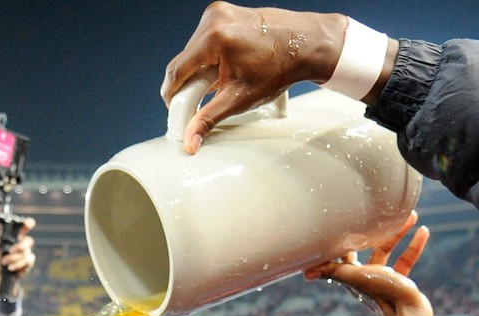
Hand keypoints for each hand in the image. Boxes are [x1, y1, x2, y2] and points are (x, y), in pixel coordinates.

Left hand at [0, 218, 36, 295]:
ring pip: (26, 253)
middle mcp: (23, 243)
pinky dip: (17, 265)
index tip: (28, 224)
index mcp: (16, 236)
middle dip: (19, 247)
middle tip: (9, 251)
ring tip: (5, 262)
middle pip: (29, 241)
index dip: (28, 224)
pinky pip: (27, 261)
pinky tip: (11, 267)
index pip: (25, 227)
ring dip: (13, 259)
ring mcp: (27, 253)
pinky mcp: (29, 262)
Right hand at [162, 4, 350, 153]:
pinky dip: (210, 57)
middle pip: (185, 60)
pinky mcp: (224, 12)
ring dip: (200, 71)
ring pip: (194, 50)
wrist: (306, 45)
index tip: (176, 111)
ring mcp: (218, 12)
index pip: (177, 71)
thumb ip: (210, 119)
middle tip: (200, 104)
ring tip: (220, 86)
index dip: (172, 95)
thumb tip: (190, 141)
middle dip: (190, 84)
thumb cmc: (280, 69)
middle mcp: (213, 19)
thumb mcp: (241, 99)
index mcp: (214, 38)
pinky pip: (206, 39)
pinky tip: (226, 70)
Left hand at [306, 214, 432, 315]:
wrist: (408, 315)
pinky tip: (423, 231)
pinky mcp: (402, 282)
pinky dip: (414, 246)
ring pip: (391, 250)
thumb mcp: (355, 277)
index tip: (347, 219)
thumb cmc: (381, 294)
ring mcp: (384, 279)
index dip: (345, 237)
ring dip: (400, 233)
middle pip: (369, 247)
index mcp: (353, 275)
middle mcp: (366, 276)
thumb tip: (306, 273)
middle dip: (377, 229)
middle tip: (383, 212)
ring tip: (411, 215)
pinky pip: (407, 260)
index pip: (344, 252)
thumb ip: (333, 271)